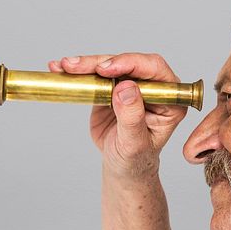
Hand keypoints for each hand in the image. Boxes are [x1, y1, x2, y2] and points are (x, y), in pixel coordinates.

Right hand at [48, 53, 186, 180]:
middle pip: (129, 63)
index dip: (131, 64)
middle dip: (101, 62)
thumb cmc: (135, 159)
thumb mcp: (134, 144)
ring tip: (63, 66)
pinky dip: (77, 72)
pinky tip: (60, 69)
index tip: (106, 69)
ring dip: (84, 64)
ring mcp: (133, 85)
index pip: (155, 71)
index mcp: (170, 99)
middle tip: (75, 67)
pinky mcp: (112, 87)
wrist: (122, 167)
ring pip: (109, 65)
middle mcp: (154, 87)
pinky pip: (95, 74)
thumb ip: (132, 117)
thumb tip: (126, 87)